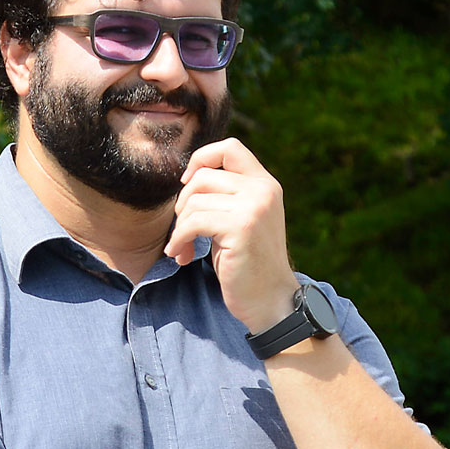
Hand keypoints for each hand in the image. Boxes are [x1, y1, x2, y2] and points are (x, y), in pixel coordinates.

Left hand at [166, 138, 298, 332]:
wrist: (270, 301)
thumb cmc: (248, 265)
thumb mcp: (241, 221)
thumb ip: (226, 197)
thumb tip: (188, 178)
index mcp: (265, 184)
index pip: (229, 147)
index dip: (201, 159)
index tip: (187, 184)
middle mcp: (263, 190)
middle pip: (203, 176)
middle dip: (183, 204)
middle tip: (182, 232)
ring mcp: (254, 207)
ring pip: (194, 201)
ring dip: (179, 229)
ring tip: (182, 250)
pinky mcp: (241, 227)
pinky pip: (193, 223)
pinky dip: (179, 240)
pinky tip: (181, 256)